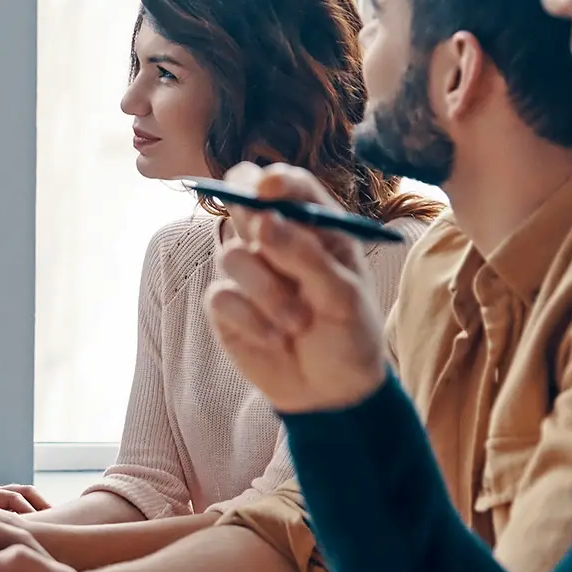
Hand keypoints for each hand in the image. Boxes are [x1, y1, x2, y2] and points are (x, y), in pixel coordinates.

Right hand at [205, 163, 388, 413]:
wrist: (332, 390)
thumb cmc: (350, 334)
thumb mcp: (343, 295)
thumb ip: (306, 256)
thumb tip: (263, 222)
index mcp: (314, 227)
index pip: (287, 185)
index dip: (273, 180)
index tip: (268, 191)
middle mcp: (275, 240)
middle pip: (240, 197)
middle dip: (247, 213)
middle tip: (262, 236)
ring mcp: (247, 271)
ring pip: (233, 255)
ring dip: (267, 292)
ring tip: (297, 323)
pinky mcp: (226, 305)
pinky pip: (221, 296)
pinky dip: (251, 320)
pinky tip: (274, 338)